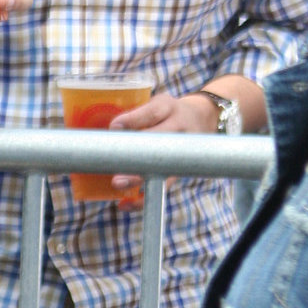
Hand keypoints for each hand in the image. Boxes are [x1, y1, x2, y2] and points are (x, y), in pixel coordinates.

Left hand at [105, 91, 221, 202]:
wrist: (203, 118)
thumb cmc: (167, 112)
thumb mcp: (157, 103)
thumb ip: (136, 114)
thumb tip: (104, 132)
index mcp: (168, 107)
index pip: (152, 113)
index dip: (133, 120)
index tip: (114, 127)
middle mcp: (179, 127)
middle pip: (158, 142)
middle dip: (137, 153)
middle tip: (114, 158)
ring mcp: (181, 150)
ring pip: (161, 166)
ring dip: (138, 177)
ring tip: (118, 183)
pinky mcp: (179, 170)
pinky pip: (163, 187)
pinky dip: (143, 199)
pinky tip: (125, 204)